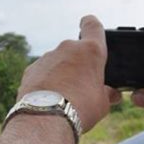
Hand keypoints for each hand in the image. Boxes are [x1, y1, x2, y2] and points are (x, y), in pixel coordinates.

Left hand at [18, 15, 120, 132]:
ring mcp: (47, 57)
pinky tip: (48, 99)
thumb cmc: (80, 109)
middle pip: (75, 50)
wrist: (46, 118)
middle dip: (78, 64)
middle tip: (81, 85)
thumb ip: (107, 93)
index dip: (91, 25)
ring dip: (61, 73)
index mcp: (90, 51)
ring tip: (64, 97)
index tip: (90, 28)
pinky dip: (46, 82)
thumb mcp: (103, 103)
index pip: (92, 25)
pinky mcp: (31, 69)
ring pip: (58, 62)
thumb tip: (112, 94)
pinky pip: (43, 72)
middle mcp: (67, 48)